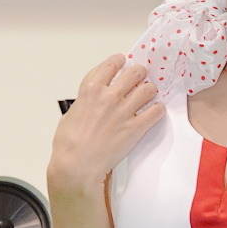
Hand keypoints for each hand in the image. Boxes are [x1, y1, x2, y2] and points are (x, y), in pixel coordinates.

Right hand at [49, 56, 165, 190]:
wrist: (77, 165)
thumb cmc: (68, 144)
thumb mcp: (72, 112)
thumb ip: (86, 100)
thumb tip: (92, 99)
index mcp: (91, 89)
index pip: (111, 64)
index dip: (119, 62)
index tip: (122, 63)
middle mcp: (109, 96)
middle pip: (135, 72)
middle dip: (139, 74)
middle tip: (139, 79)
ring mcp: (124, 111)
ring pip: (149, 89)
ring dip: (150, 91)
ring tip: (147, 97)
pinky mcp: (136, 128)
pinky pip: (157, 111)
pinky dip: (157, 110)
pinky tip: (153, 112)